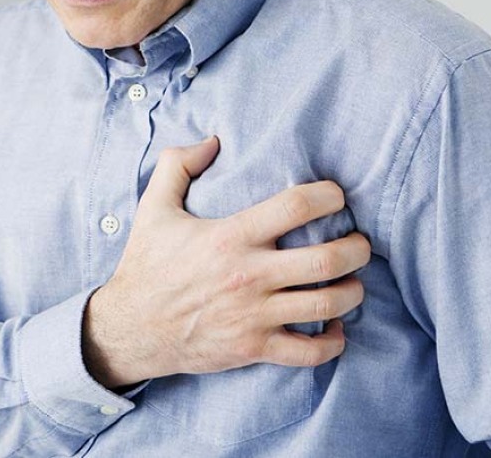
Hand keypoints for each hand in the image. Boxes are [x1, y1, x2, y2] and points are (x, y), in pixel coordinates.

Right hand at [82, 136, 370, 387]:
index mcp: (230, 236)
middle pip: (326, 260)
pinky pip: (308, 351)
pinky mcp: (253, 349)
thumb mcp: (154, 208)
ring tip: (354, 282)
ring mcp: (253, 315)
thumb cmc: (147, 265)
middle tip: (360, 243)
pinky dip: (332, 342)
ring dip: (352, 292)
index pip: (296, 206)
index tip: (337, 196)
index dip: (329, 196)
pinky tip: (335, 327)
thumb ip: (178, 165)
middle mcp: (248, 275)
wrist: (129, 329)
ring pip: (326, 305)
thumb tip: (212, 140)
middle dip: (356, 249)